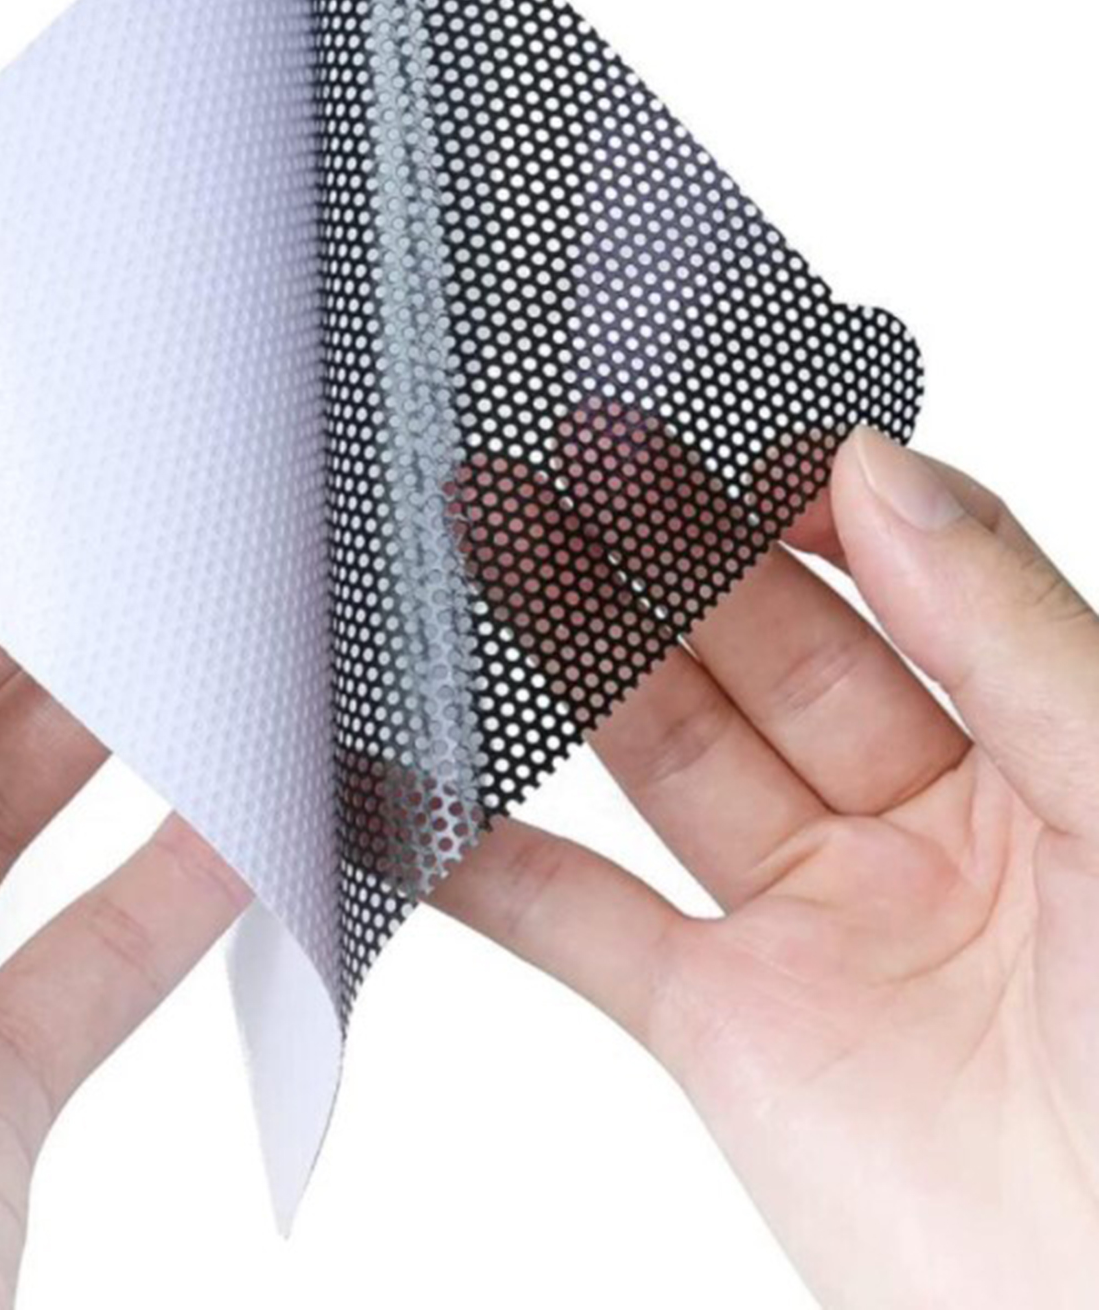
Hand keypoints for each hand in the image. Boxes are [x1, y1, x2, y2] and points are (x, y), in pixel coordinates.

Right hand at [435, 427, 1098, 1308]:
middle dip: (660, 544)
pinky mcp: (722, 1028)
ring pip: (661, 752)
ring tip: (484, 545)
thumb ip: (1017, 640)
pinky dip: (484, 859)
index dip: (812, 500)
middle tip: (570, 453)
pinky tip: (419, 783)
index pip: (901, 582)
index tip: (726, 427)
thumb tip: (887, 472)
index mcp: (1038, 756)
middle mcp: (914, 826)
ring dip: (565, 651)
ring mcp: (808, 923)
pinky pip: (580, 923)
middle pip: (758, 648)